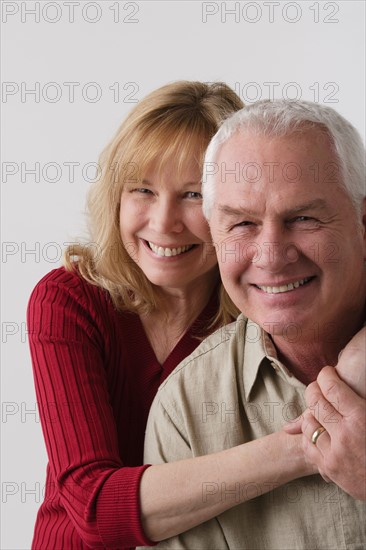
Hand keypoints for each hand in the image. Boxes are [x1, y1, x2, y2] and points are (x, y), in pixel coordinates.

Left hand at [284, 367, 365, 499]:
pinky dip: (309, 434)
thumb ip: (362, 402)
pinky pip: (307, 444)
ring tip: (318, 409)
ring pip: (308, 422)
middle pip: (315, 401)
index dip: (326, 375)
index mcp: (361, 418)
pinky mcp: (328, 468)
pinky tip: (317, 430)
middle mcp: (345, 434)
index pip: (332, 388)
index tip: (328, 373)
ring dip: (311, 412)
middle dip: (314, 389)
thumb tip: (347, 389)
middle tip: (318, 386)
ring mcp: (334, 452)